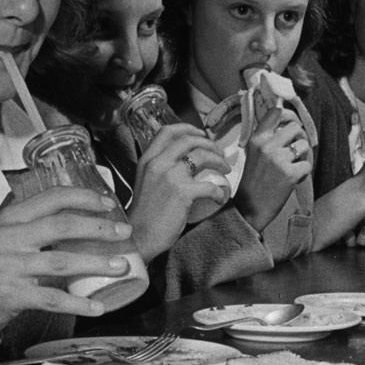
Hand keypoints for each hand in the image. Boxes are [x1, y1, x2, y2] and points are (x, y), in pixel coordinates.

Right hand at [0, 186, 135, 335]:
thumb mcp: (8, 238)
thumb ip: (36, 227)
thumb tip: (86, 221)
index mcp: (10, 218)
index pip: (51, 198)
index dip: (84, 198)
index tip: (109, 204)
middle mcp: (7, 237)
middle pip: (61, 226)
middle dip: (98, 228)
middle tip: (124, 233)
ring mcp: (8, 266)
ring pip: (61, 262)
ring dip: (96, 263)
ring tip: (121, 266)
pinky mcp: (11, 295)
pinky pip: (52, 298)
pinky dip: (78, 303)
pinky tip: (98, 306)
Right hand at [127, 123, 230, 259]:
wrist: (139, 236)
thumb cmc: (145, 214)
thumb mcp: (146, 182)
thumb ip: (160, 169)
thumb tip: (185, 163)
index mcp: (148, 159)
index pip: (167, 131)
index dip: (188, 128)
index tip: (201, 134)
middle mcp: (158, 163)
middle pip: (189, 140)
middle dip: (209, 143)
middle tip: (219, 154)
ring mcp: (170, 176)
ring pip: (202, 156)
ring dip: (218, 161)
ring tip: (225, 170)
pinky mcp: (182, 192)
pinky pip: (209, 186)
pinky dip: (219, 191)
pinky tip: (219, 197)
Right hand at [235, 104, 312, 229]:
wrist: (249, 208)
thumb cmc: (253, 182)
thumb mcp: (253, 153)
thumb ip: (267, 138)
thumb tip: (289, 124)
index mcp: (257, 139)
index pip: (276, 112)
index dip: (288, 115)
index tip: (291, 123)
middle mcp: (267, 145)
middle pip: (295, 126)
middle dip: (299, 137)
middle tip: (296, 149)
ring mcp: (278, 159)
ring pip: (304, 145)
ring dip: (302, 156)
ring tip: (292, 166)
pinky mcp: (290, 174)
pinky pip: (307, 164)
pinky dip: (303, 173)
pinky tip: (293, 179)